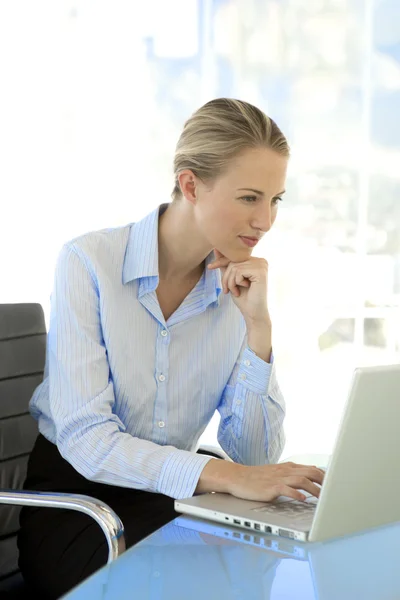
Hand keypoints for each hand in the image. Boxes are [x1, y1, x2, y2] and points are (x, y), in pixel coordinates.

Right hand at [197, 460, 323, 501]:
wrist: (237, 477)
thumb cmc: (257, 477)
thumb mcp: (277, 473)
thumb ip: (292, 475)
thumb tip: (310, 477)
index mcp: (288, 467)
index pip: (312, 468)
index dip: (325, 476)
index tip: (336, 484)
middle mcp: (285, 471)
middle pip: (310, 472)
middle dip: (325, 481)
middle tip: (335, 491)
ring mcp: (278, 478)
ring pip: (301, 480)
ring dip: (314, 489)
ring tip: (323, 498)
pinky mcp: (270, 487)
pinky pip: (286, 489)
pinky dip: (296, 494)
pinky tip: (303, 500)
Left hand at [208, 249, 268, 324]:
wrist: (253, 312)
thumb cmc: (243, 297)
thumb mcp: (231, 278)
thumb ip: (226, 264)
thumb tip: (217, 249)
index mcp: (255, 261)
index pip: (234, 257)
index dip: (221, 262)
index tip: (210, 266)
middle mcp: (260, 261)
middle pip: (233, 261)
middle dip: (226, 277)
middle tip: (227, 290)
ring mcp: (262, 265)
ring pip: (234, 267)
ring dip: (230, 282)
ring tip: (235, 291)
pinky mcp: (260, 271)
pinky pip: (238, 271)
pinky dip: (235, 282)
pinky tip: (243, 289)